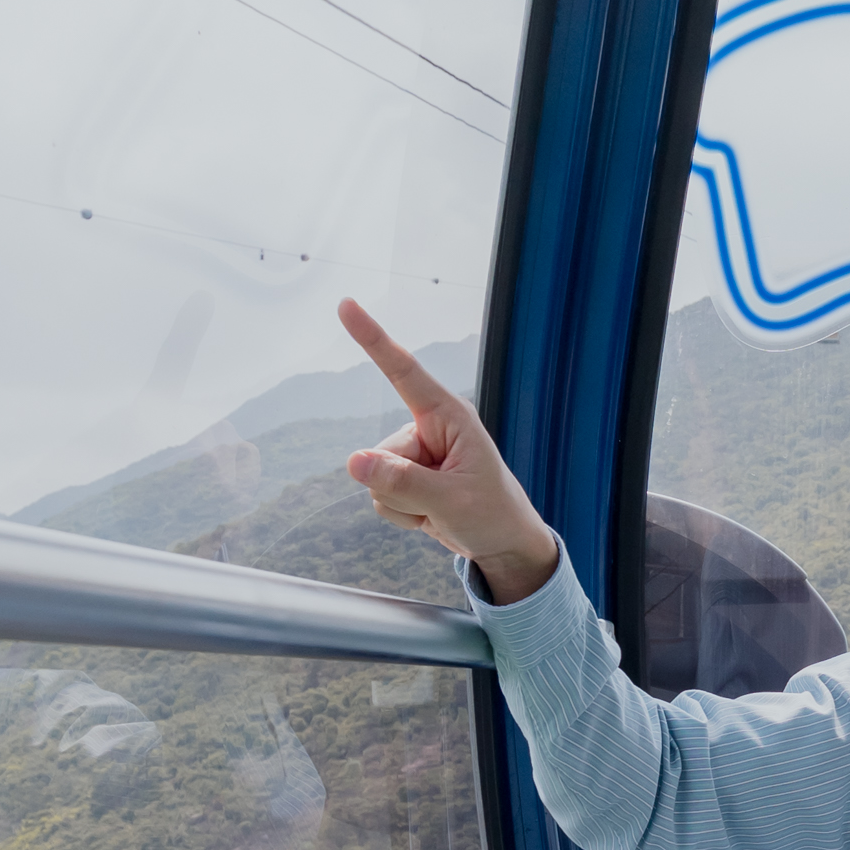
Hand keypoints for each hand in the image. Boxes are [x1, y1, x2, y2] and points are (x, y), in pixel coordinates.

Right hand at [337, 299, 563, 601]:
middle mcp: (428, 427)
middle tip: (443, 501)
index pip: (403, 371)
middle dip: (403, 487)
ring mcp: (415, 453)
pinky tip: (429, 515)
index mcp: (448, 416)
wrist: (502, 544)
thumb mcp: (450, 501)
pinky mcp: (406, 475)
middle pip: (382, 454)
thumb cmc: (491, 513)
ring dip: (403, 504)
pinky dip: (401, 513)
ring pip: (375, 478)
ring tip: (441, 507)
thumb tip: (353, 462)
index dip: (372, 338)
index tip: (346, 305)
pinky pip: (380, 494)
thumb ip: (401, 482)